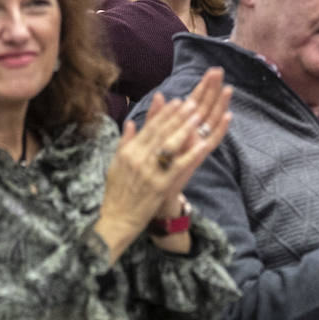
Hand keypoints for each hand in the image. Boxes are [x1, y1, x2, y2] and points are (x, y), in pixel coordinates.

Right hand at [96, 68, 232, 258]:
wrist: (117, 219)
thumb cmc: (117, 193)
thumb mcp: (116, 164)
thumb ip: (125, 142)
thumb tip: (132, 122)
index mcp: (128, 151)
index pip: (149, 128)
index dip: (164, 113)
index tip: (177, 100)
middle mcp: (138, 158)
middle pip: (161, 132)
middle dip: (178, 115)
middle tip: (193, 101)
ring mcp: (149, 171)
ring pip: (169, 144)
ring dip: (185, 128)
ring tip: (198, 114)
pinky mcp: (160, 184)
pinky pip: (178, 165)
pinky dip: (190, 153)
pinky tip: (202, 143)